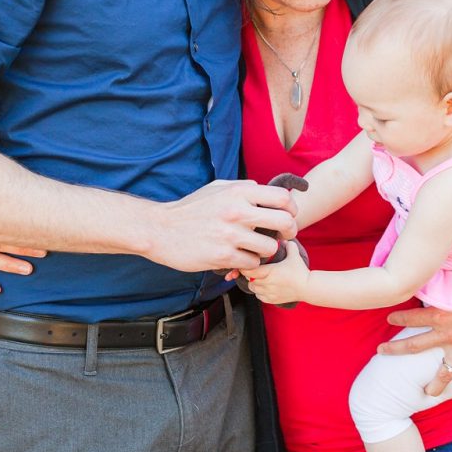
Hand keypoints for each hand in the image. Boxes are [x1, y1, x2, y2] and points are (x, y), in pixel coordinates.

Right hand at [141, 180, 295, 271]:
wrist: (160, 230)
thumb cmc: (189, 209)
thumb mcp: (215, 189)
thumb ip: (241, 187)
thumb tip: (262, 188)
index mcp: (237, 192)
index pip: (282, 198)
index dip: (290, 210)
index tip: (285, 217)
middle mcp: (237, 212)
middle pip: (285, 223)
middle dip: (288, 233)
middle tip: (280, 237)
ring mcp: (230, 235)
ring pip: (270, 248)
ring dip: (265, 251)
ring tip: (252, 249)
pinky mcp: (223, 256)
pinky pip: (252, 263)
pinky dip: (248, 263)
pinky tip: (237, 257)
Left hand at [241, 243, 308, 304]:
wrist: (308, 287)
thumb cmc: (300, 271)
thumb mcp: (294, 255)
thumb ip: (288, 245)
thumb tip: (283, 238)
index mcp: (270, 272)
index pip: (250, 271)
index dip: (246, 268)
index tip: (247, 264)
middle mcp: (268, 283)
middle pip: (249, 280)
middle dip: (249, 275)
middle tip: (252, 270)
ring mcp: (270, 293)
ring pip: (253, 289)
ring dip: (253, 284)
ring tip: (257, 278)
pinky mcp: (273, 300)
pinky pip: (259, 296)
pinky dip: (258, 292)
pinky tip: (263, 287)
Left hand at [378, 279, 451, 395]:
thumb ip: (441, 290)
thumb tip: (426, 278)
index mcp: (441, 317)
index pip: (412, 317)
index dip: (398, 317)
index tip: (388, 318)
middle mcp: (449, 335)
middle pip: (416, 346)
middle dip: (397, 350)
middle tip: (382, 352)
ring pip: (446, 372)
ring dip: (437, 384)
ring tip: (429, 393)